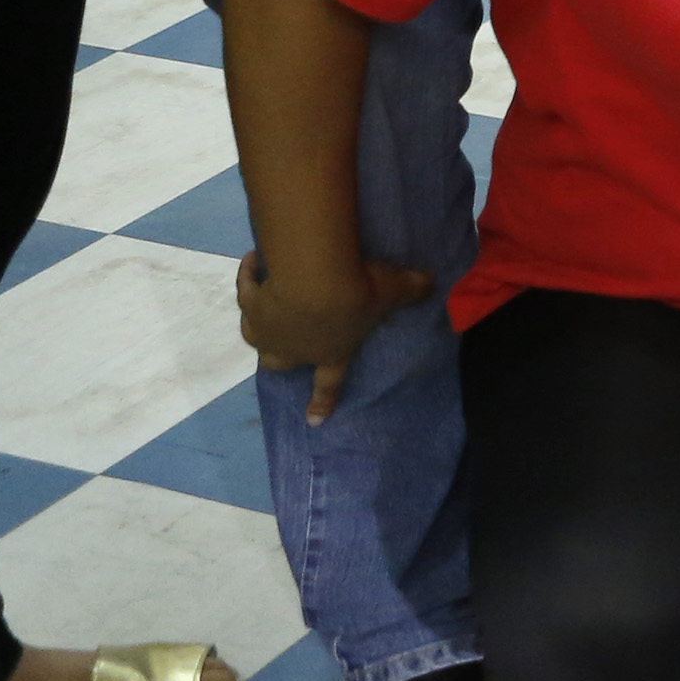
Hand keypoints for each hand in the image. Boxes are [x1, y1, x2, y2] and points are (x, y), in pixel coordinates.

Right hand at [235, 250, 434, 423]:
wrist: (316, 279)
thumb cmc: (360, 292)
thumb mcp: (397, 289)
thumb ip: (416, 289)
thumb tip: (434, 283)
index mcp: (331, 353)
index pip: (329, 383)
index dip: (323, 402)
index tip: (314, 421)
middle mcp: (293, 348)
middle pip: (278, 361)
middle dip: (281, 355)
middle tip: (285, 338)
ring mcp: (268, 328)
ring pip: (253, 334)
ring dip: (259, 321)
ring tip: (266, 300)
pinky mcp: (251, 303)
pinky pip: (245, 290)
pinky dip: (247, 277)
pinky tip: (252, 260)